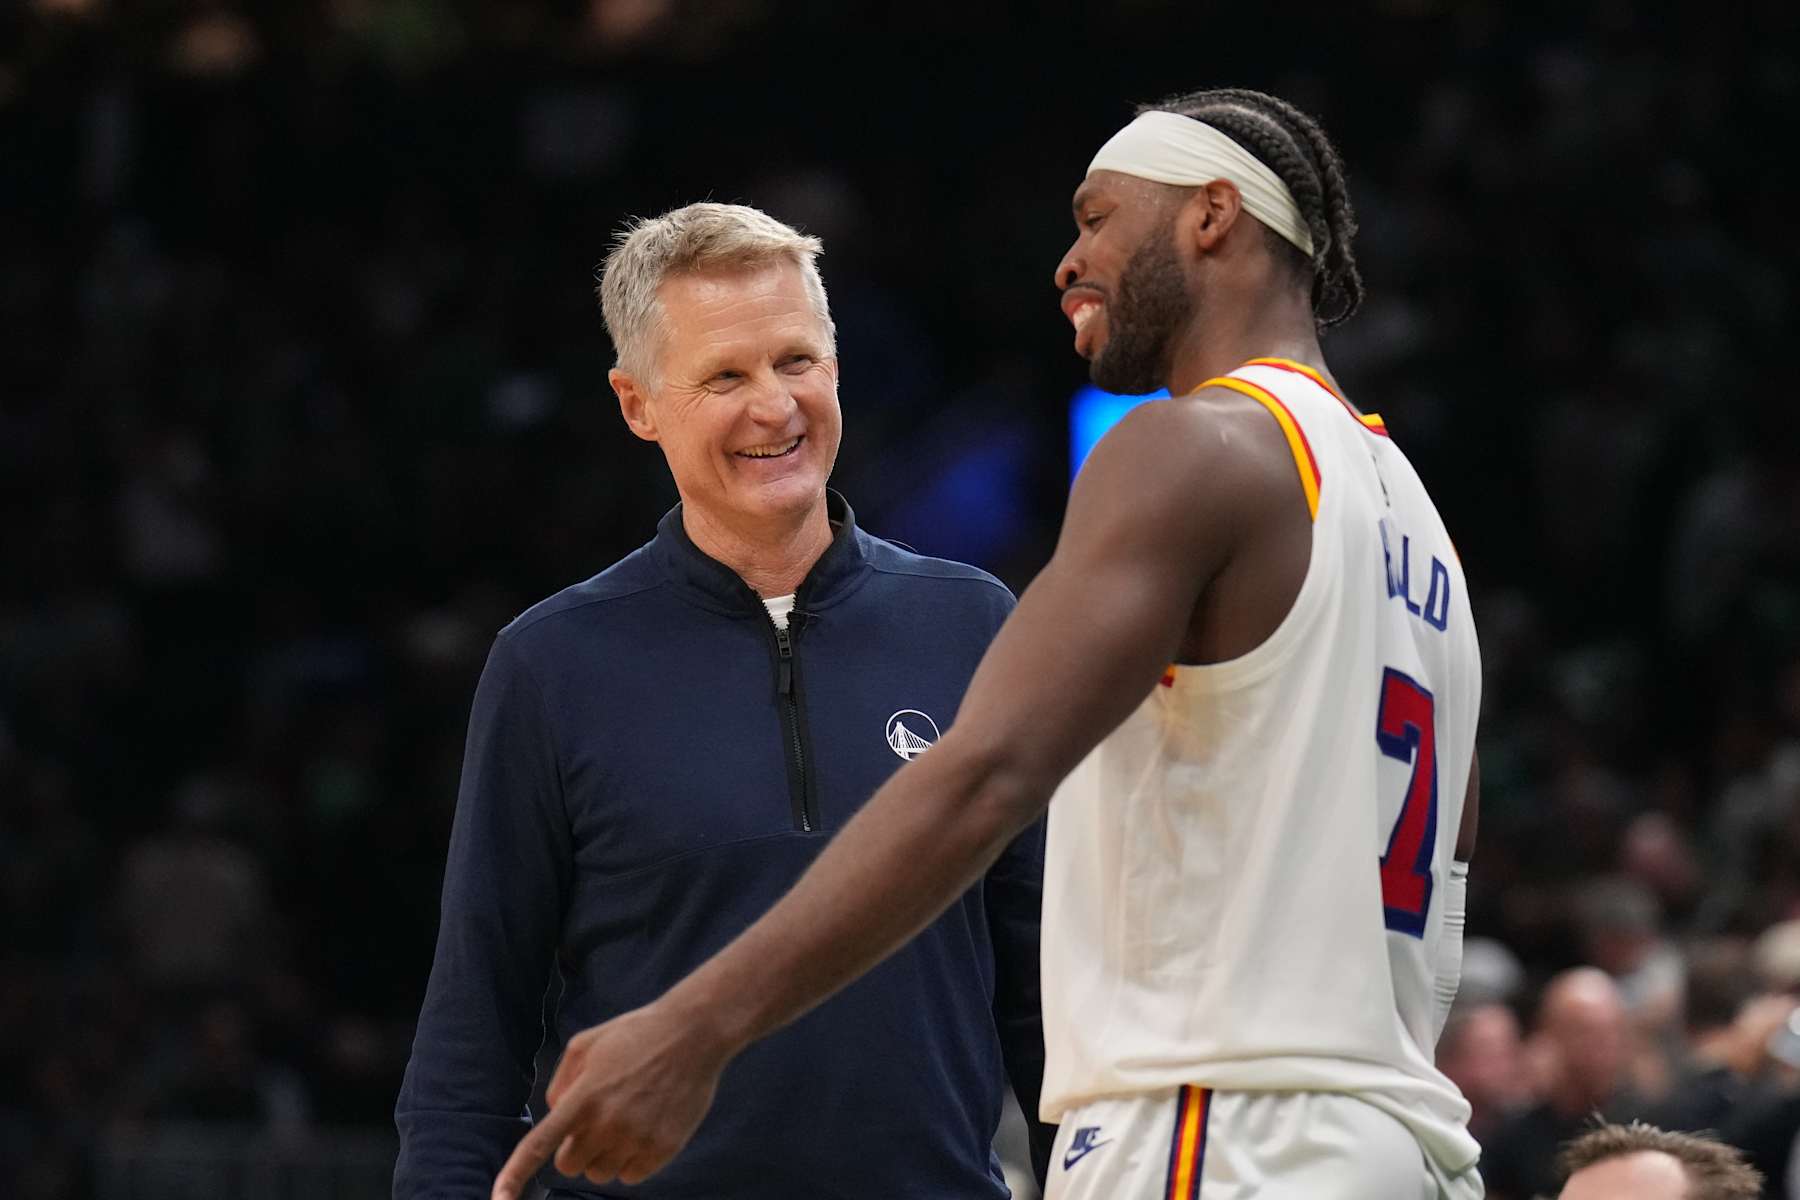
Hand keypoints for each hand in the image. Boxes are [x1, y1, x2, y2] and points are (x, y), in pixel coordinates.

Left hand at [491, 1001, 728, 1199]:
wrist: (694, 1034)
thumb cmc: (637, 1033)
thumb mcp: (586, 1043)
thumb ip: (562, 1082)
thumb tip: (554, 1113)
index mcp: (583, 1097)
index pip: (538, 1145)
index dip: (514, 1176)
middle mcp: (606, 1123)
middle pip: (570, 1166)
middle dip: (576, 1149)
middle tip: (596, 1121)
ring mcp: (636, 1139)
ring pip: (600, 1174)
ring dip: (604, 1156)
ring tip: (625, 1120)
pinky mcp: (662, 1149)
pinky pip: (631, 1176)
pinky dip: (631, 1161)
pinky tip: (644, 1129)